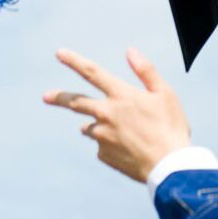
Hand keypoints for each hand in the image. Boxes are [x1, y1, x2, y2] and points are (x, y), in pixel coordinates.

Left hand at [43, 48, 191, 181]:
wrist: (170, 168)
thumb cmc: (171, 128)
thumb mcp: (165, 94)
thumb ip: (146, 71)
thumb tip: (130, 51)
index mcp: (121, 96)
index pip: (92, 72)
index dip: (74, 61)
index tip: (59, 53)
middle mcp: (106, 115)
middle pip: (75, 102)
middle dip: (58, 97)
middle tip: (45, 96)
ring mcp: (102, 136)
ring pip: (90, 127)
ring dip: (97, 126)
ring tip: (124, 133)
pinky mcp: (104, 155)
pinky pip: (102, 146)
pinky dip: (111, 145)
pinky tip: (130, 150)